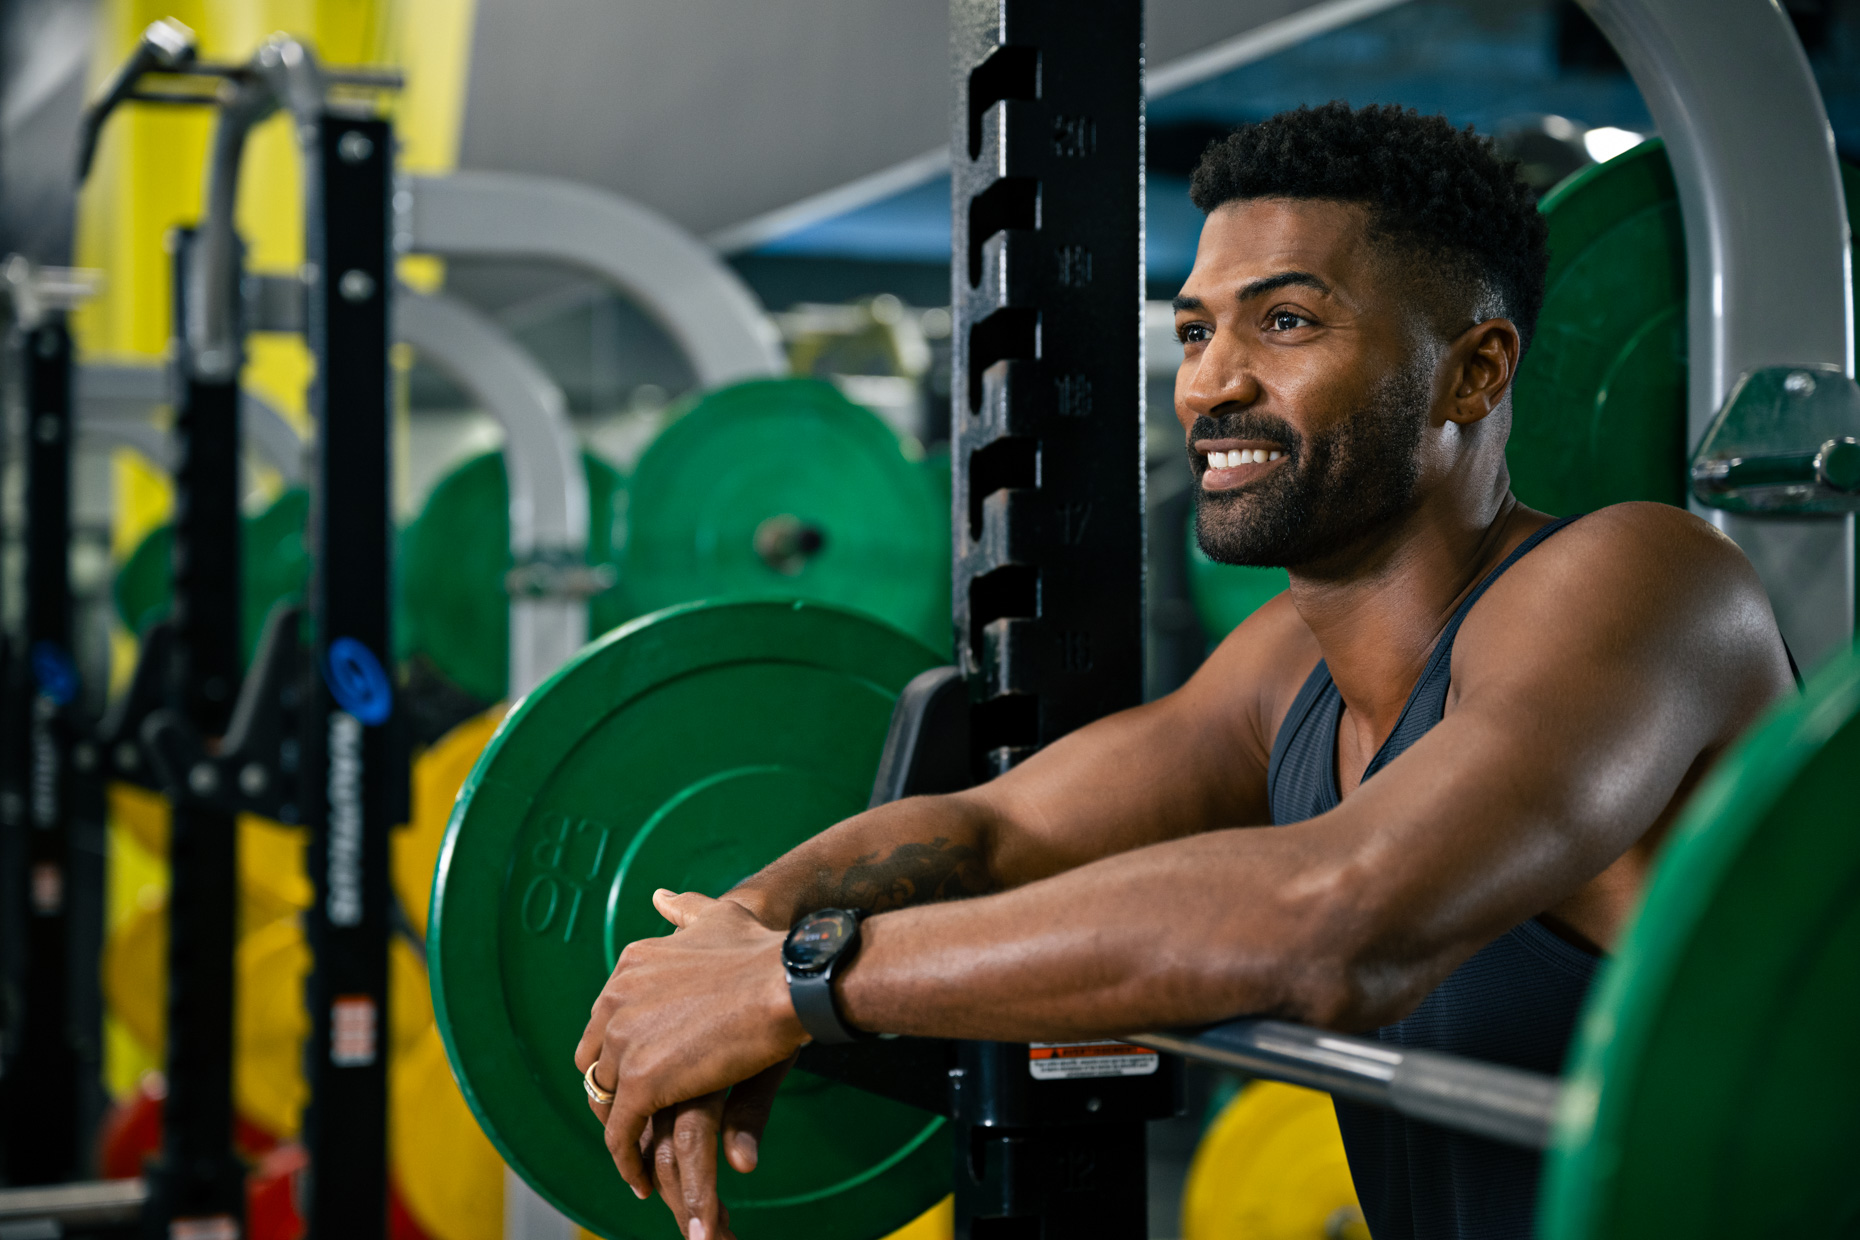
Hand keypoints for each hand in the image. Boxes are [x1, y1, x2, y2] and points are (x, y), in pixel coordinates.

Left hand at [575, 889, 806, 1237]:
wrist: (787, 979)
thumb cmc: (764, 949)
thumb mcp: (716, 917)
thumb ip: (686, 910)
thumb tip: (661, 896)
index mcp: (629, 965)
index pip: (603, 1021)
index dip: (619, 1052)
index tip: (641, 1073)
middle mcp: (615, 999)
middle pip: (595, 1061)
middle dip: (611, 1091)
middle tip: (637, 1119)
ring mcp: (624, 1040)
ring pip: (604, 1099)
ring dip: (619, 1128)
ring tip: (638, 1154)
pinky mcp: (639, 1080)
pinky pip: (620, 1131)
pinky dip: (626, 1159)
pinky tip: (641, 1178)